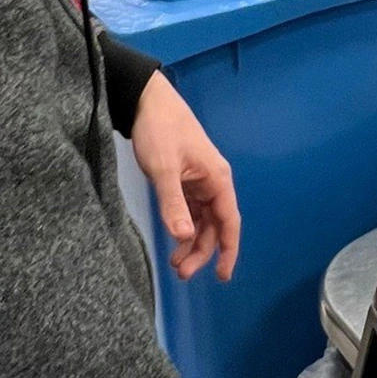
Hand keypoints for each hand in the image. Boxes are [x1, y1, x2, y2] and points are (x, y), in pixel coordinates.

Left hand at [131, 74, 240, 282]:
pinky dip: (184, 228)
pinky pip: (190, 210)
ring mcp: (199, 181)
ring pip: (202, 221)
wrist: (147, 101)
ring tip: (175, 264)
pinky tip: (174, 241)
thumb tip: (183, 237)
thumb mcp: (163, 169)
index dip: (229, 250)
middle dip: (202, 252)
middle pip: (215, 226)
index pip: (229, 222)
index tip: (222, 276)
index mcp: (217, 179)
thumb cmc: (160, 130)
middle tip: (181, 273)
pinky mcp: (185, 180)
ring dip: (192, 243)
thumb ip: (173, 204)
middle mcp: (213, 182)